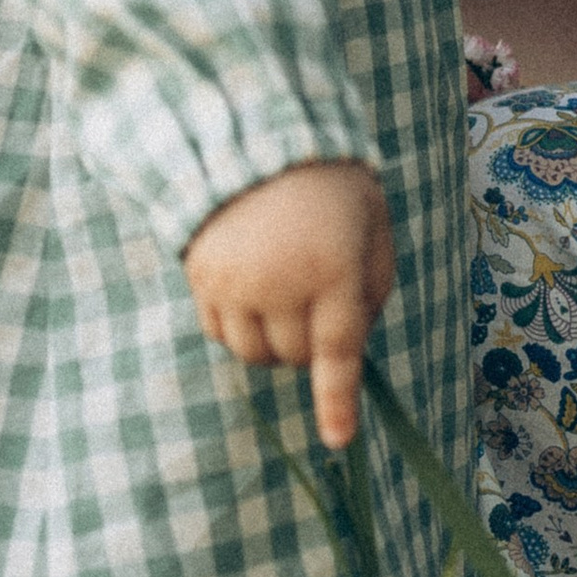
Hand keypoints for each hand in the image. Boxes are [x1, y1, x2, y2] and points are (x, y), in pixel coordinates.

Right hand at [184, 161, 395, 448]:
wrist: (254, 136)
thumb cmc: (331, 184)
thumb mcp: (375, 223)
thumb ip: (376, 283)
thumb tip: (356, 341)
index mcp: (330, 267)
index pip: (336, 351)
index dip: (336, 401)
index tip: (339, 440)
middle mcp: (278, 281)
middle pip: (296, 358)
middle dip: (314, 344)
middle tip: (321, 295)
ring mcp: (232, 282)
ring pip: (256, 355)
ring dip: (276, 341)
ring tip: (287, 292)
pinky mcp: (200, 279)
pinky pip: (222, 336)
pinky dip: (242, 328)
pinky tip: (254, 289)